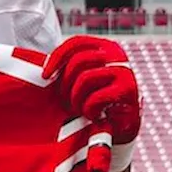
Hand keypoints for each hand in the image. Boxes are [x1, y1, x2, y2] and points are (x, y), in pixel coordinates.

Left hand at [42, 36, 141, 161]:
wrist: (122, 128)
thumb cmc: (96, 101)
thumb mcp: (82, 80)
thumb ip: (70, 69)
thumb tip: (43, 68)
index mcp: (105, 47)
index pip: (76, 43)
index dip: (57, 57)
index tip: (45, 76)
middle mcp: (117, 55)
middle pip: (78, 61)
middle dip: (66, 84)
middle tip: (66, 101)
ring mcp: (125, 71)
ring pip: (85, 79)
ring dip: (77, 99)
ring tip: (80, 109)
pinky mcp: (128, 90)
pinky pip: (95, 97)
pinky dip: (89, 110)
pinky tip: (94, 116)